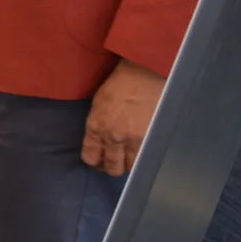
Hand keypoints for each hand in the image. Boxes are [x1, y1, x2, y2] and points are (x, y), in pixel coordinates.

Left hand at [82, 59, 165, 175]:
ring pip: (128, 167)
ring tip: (128, 158)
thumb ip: (97, 123)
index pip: (90, 156)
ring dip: (127, 165)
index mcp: (96, 126)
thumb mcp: (98, 103)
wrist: (144, 74)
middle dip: (110, 167)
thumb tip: (98, 138)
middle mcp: (112, 137)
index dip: (94, 162)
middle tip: (114, 162)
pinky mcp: (150, 138)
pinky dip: (141, 159)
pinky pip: (144, 159)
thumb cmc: (120, 83)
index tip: (98, 160)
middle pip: (110, 167)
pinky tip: (140, 154)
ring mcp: (132, 139)